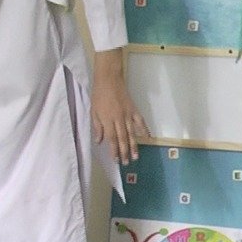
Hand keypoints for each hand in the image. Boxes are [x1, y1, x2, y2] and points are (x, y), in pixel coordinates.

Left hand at [91, 49, 149, 163]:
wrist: (108, 79)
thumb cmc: (98, 95)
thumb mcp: (93, 111)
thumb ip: (97, 127)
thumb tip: (99, 141)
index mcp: (107, 120)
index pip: (111, 139)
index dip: (114, 150)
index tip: (116, 159)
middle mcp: (118, 119)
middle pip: (122, 139)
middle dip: (124, 152)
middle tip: (126, 162)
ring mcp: (128, 114)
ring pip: (132, 133)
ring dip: (134, 145)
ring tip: (136, 156)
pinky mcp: (134, 109)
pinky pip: (140, 121)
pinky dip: (144, 130)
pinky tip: (147, 138)